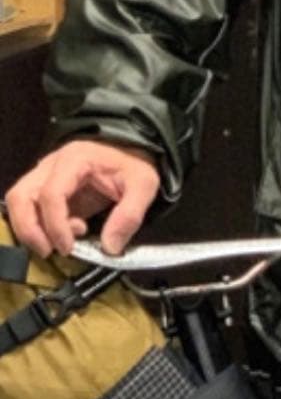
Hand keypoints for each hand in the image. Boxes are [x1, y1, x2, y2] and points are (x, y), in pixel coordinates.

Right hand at [4, 140, 159, 258]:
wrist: (132, 148)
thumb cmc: (135, 163)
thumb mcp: (143, 185)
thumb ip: (129, 215)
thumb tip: (110, 247)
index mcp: (75, 160)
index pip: (51, 194)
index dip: (55, 226)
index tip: (68, 248)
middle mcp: (52, 165)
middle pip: (21, 197)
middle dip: (30, 230)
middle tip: (51, 250)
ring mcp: (45, 174)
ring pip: (18, 201)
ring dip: (29, 228)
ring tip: (56, 244)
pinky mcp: (46, 187)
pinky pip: (27, 207)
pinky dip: (36, 226)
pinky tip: (63, 234)